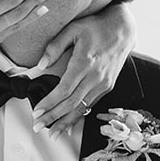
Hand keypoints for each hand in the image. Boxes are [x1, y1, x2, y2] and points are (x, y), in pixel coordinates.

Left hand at [32, 5, 136, 134]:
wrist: (122, 29)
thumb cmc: (95, 27)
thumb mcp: (73, 29)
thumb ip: (55, 46)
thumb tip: (41, 65)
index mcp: (85, 63)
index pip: (64, 89)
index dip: (49, 103)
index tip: (37, 112)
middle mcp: (95, 77)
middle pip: (71, 103)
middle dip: (53, 117)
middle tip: (38, 126)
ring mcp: (103, 83)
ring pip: (82, 108)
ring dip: (66, 122)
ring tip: (52, 133)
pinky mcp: (107, 86)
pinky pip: (90, 105)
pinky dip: (79, 117)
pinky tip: (68, 125)